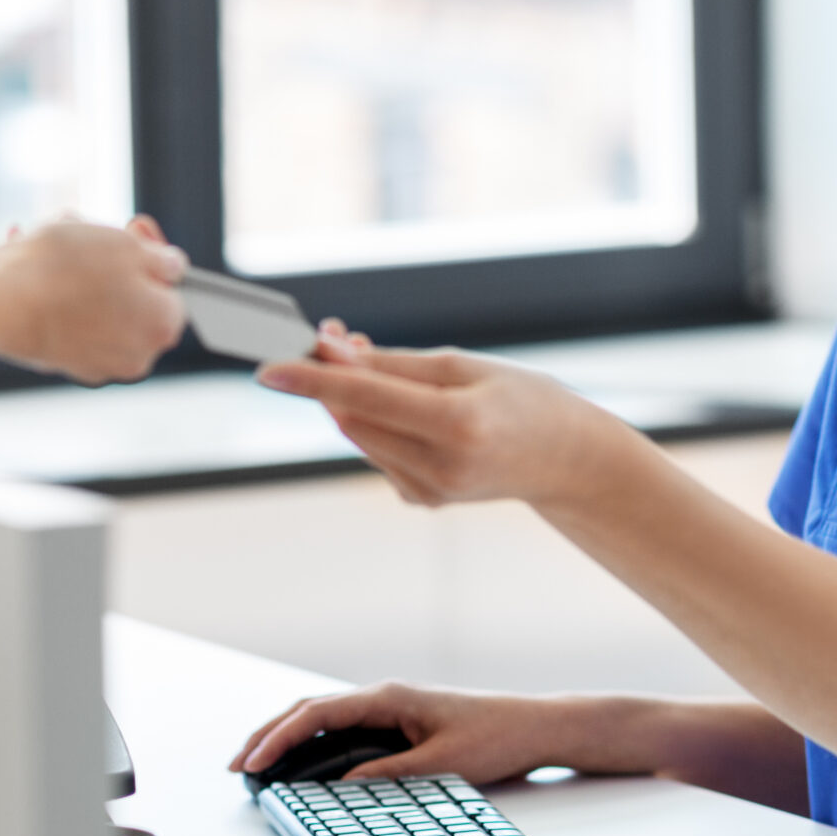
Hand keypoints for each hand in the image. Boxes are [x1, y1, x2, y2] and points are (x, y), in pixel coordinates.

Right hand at [0, 215, 185, 383]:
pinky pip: (66, 319)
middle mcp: (135, 355)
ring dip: (78, 271)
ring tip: (49, 242)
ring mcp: (96, 363)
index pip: (172, 286)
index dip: (152, 253)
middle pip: (134, 297)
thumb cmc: (63, 268)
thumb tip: (172, 266)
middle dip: (110, 262)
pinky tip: (30, 263)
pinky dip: (54, 293)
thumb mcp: (125, 244)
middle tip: (85, 232)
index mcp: (162, 326)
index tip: (129, 229)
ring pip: (97, 305)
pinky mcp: (59, 362)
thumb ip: (161, 257)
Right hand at [231, 681, 613, 786]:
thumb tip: (340, 789)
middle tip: (236, 765)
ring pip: (322, 719)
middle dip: (268, 736)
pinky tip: (301, 764)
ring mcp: (388, 709)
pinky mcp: (397, 725)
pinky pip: (342, 731)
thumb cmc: (496, 738)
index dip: (279, 737)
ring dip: (287, 739)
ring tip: (256, 766)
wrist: (535, 728)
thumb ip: (388, 775)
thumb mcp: (440, 765)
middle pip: (310, 711)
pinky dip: (312, 744)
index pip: (317, 713)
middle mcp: (383, 698)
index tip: (252, 761)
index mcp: (388, 698)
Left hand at [256, 324, 635, 507]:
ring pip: (359, 435)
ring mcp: (429, 492)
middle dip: (331, 378)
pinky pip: (377, 452)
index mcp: (457, 427)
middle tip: (329, 335)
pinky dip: (373, 423)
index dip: (314, 380)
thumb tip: (332, 354)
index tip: (270, 366)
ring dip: (348, 397)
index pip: (367, 399)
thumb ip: (394, 364)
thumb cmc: (522, 400)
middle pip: (353, 418)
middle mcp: (439, 468)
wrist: (566, 461)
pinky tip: (401, 405)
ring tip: (368, 360)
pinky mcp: (421, 500)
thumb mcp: (465, 367)